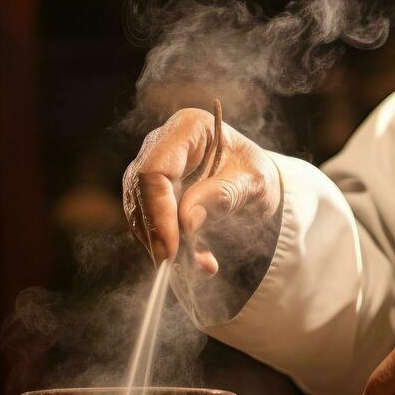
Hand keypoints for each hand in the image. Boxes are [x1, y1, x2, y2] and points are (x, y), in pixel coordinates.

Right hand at [122, 107, 281, 273]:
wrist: (253, 182)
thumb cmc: (254, 173)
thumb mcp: (253, 182)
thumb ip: (223, 195)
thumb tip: (187, 220)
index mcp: (188, 128)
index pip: (156, 168)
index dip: (158, 210)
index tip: (171, 247)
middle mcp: (163, 144)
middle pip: (141, 189)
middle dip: (156, 230)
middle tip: (173, 264)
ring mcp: (153, 167)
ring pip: (139, 208)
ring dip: (161, 242)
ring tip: (193, 266)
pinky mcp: (152, 191)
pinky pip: (147, 220)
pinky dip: (166, 244)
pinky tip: (193, 261)